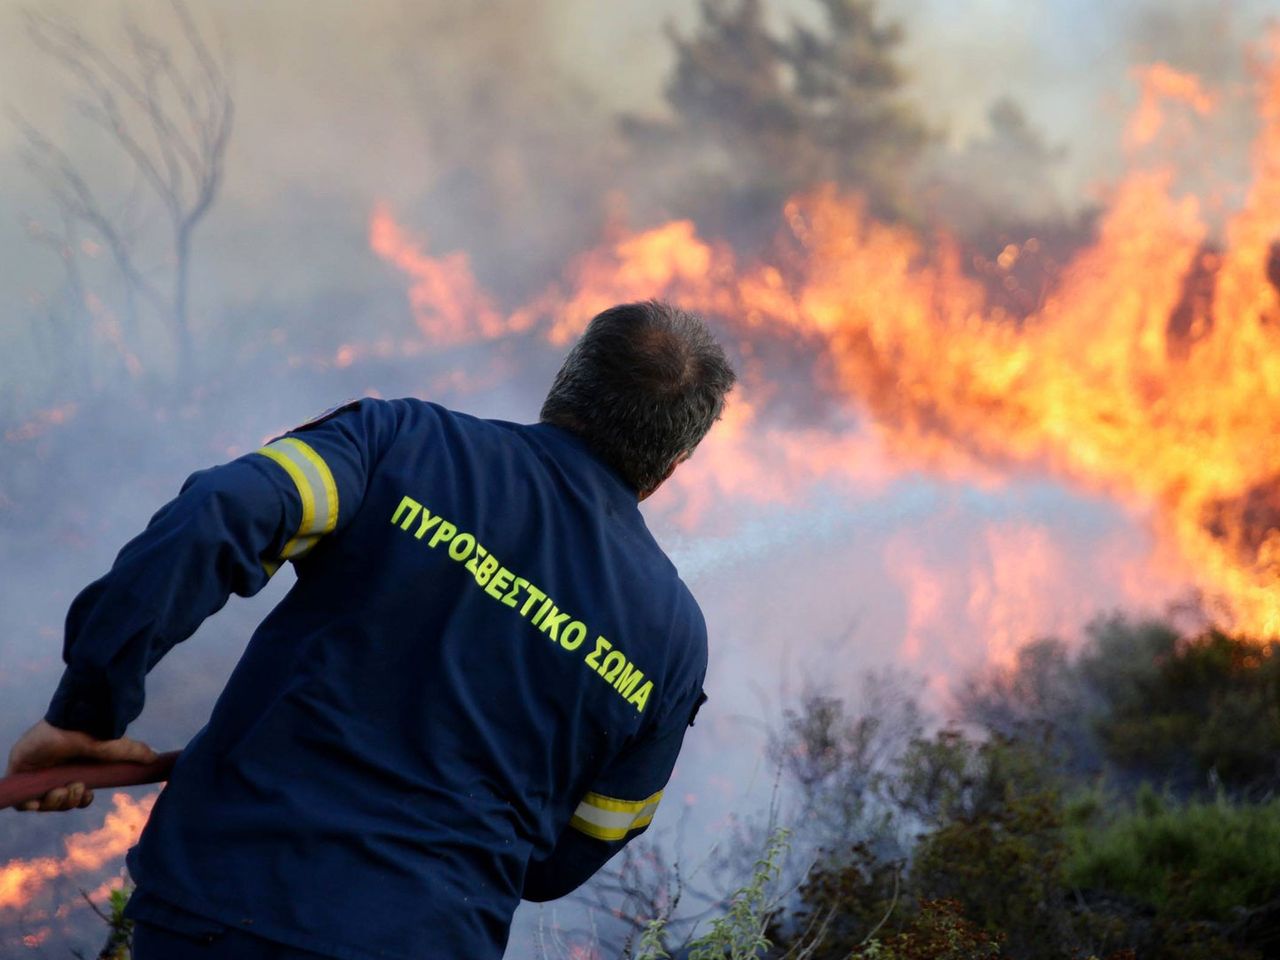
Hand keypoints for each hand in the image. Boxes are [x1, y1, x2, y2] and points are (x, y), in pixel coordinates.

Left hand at [5, 719, 156, 811]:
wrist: (69, 720)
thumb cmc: (89, 730)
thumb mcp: (113, 747)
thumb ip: (132, 752)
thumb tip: (155, 758)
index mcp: (71, 768)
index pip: (73, 794)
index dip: (80, 800)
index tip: (87, 796)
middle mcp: (52, 772)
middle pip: (58, 802)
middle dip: (69, 801)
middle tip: (75, 788)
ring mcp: (35, 774)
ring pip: (42, 804)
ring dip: (55, 802)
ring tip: (61, 788)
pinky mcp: (18, 775)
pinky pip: (22, 803)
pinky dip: (32, 804)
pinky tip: (44, 794)